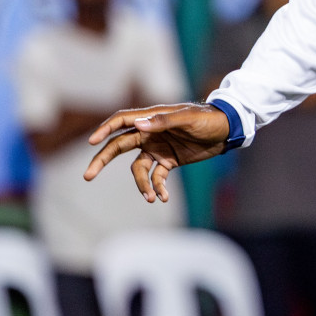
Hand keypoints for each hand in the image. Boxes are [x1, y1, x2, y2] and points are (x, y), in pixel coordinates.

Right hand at [83, 103, 230, 202]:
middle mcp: (150, 133)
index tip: (92, 142)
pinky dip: (157, 187)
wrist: (227, 130)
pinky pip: (156, 177)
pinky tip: (163, 196)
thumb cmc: (207, 119)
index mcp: (151, 118)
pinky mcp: (168, 161)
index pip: (121, 121)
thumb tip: (138, 124)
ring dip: (141, 184)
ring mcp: (157, 148)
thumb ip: (163, 121)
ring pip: (137, 169)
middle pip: (119, 146)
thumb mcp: (188, 119)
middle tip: (88, 175)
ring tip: (152, 197)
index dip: (105, 130)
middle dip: (102, 160)